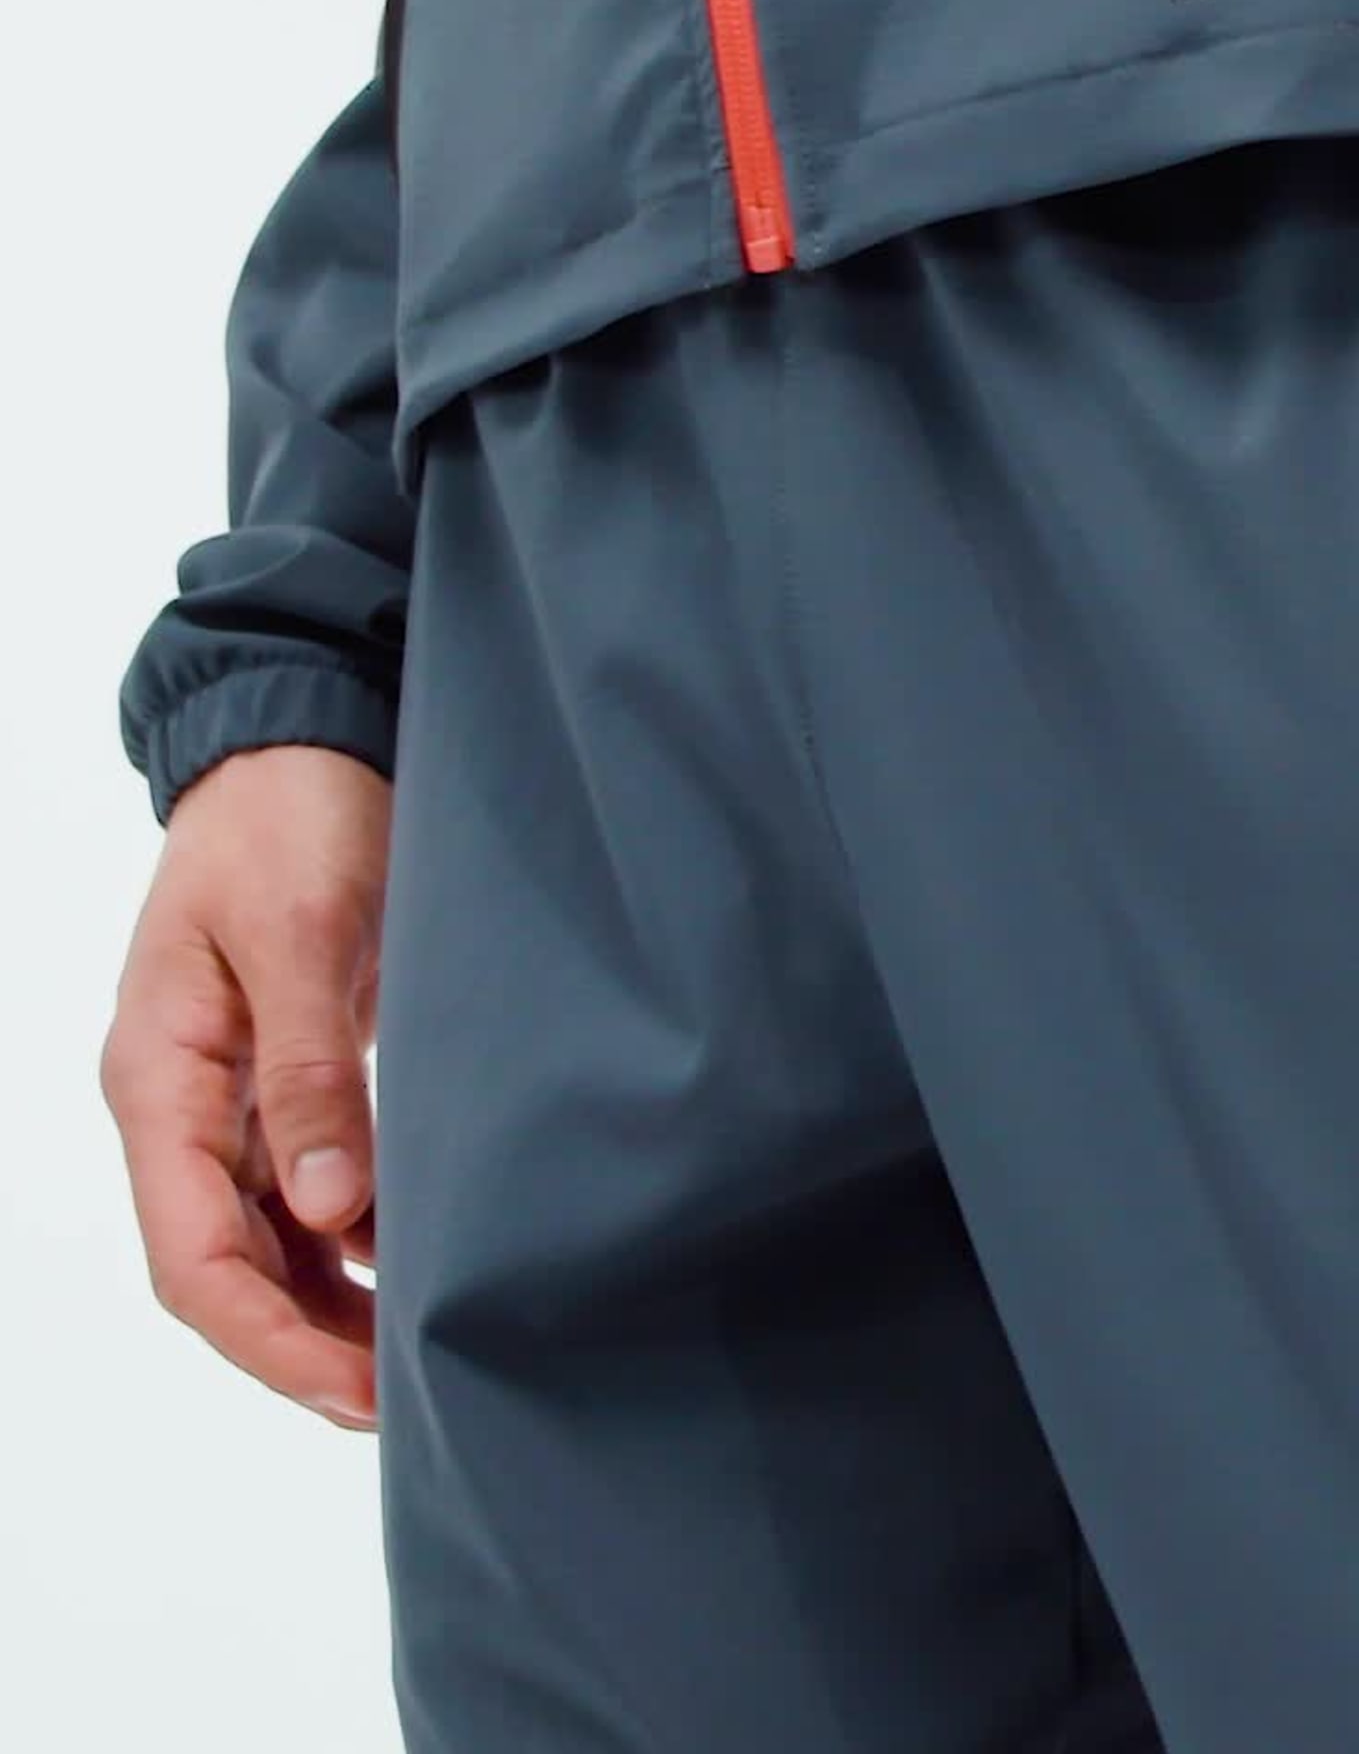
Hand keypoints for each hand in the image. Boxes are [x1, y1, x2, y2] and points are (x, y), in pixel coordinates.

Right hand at [98, 745, 390, 1429]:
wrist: (300, 741)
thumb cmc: (290, 823)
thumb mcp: (305, 937)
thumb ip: (312, 1073)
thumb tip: (329, 1213)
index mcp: (158, 1078)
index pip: (194, 1255)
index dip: (270, 1339)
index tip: (356, 1392)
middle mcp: (181, 1104)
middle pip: (223, 1268)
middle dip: (302, 1347)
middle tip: (402, 1403)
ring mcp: (228, 1096)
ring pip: (263, 1241)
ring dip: (327, 1307)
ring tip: (414, 1361)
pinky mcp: (285, 1077)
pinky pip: (303, 1191)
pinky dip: (353, 1243)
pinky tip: (415, 1270)